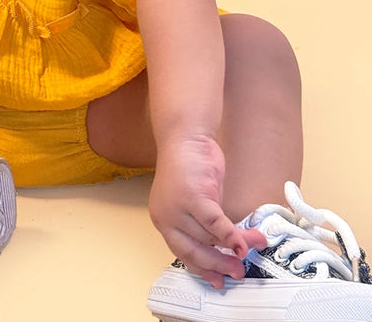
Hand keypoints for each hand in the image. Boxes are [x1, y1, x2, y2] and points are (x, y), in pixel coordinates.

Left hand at [149, 134, 266, 288]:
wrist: (185, 138)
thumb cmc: (189, 167)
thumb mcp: (191, 203)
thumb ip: (202, 225)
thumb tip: (225, 248)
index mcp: (164, 221)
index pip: (183, 253)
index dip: (203, 269)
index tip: (219, 281)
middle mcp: (167, 217)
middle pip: (195, 251)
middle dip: (219, 264)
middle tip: (238, 272)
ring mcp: (178, 208)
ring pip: (210, 238)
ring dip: (236, 245)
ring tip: (255, 244)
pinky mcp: (193, 197)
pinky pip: (215, 224)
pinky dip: (231, 235)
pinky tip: (244, 242)